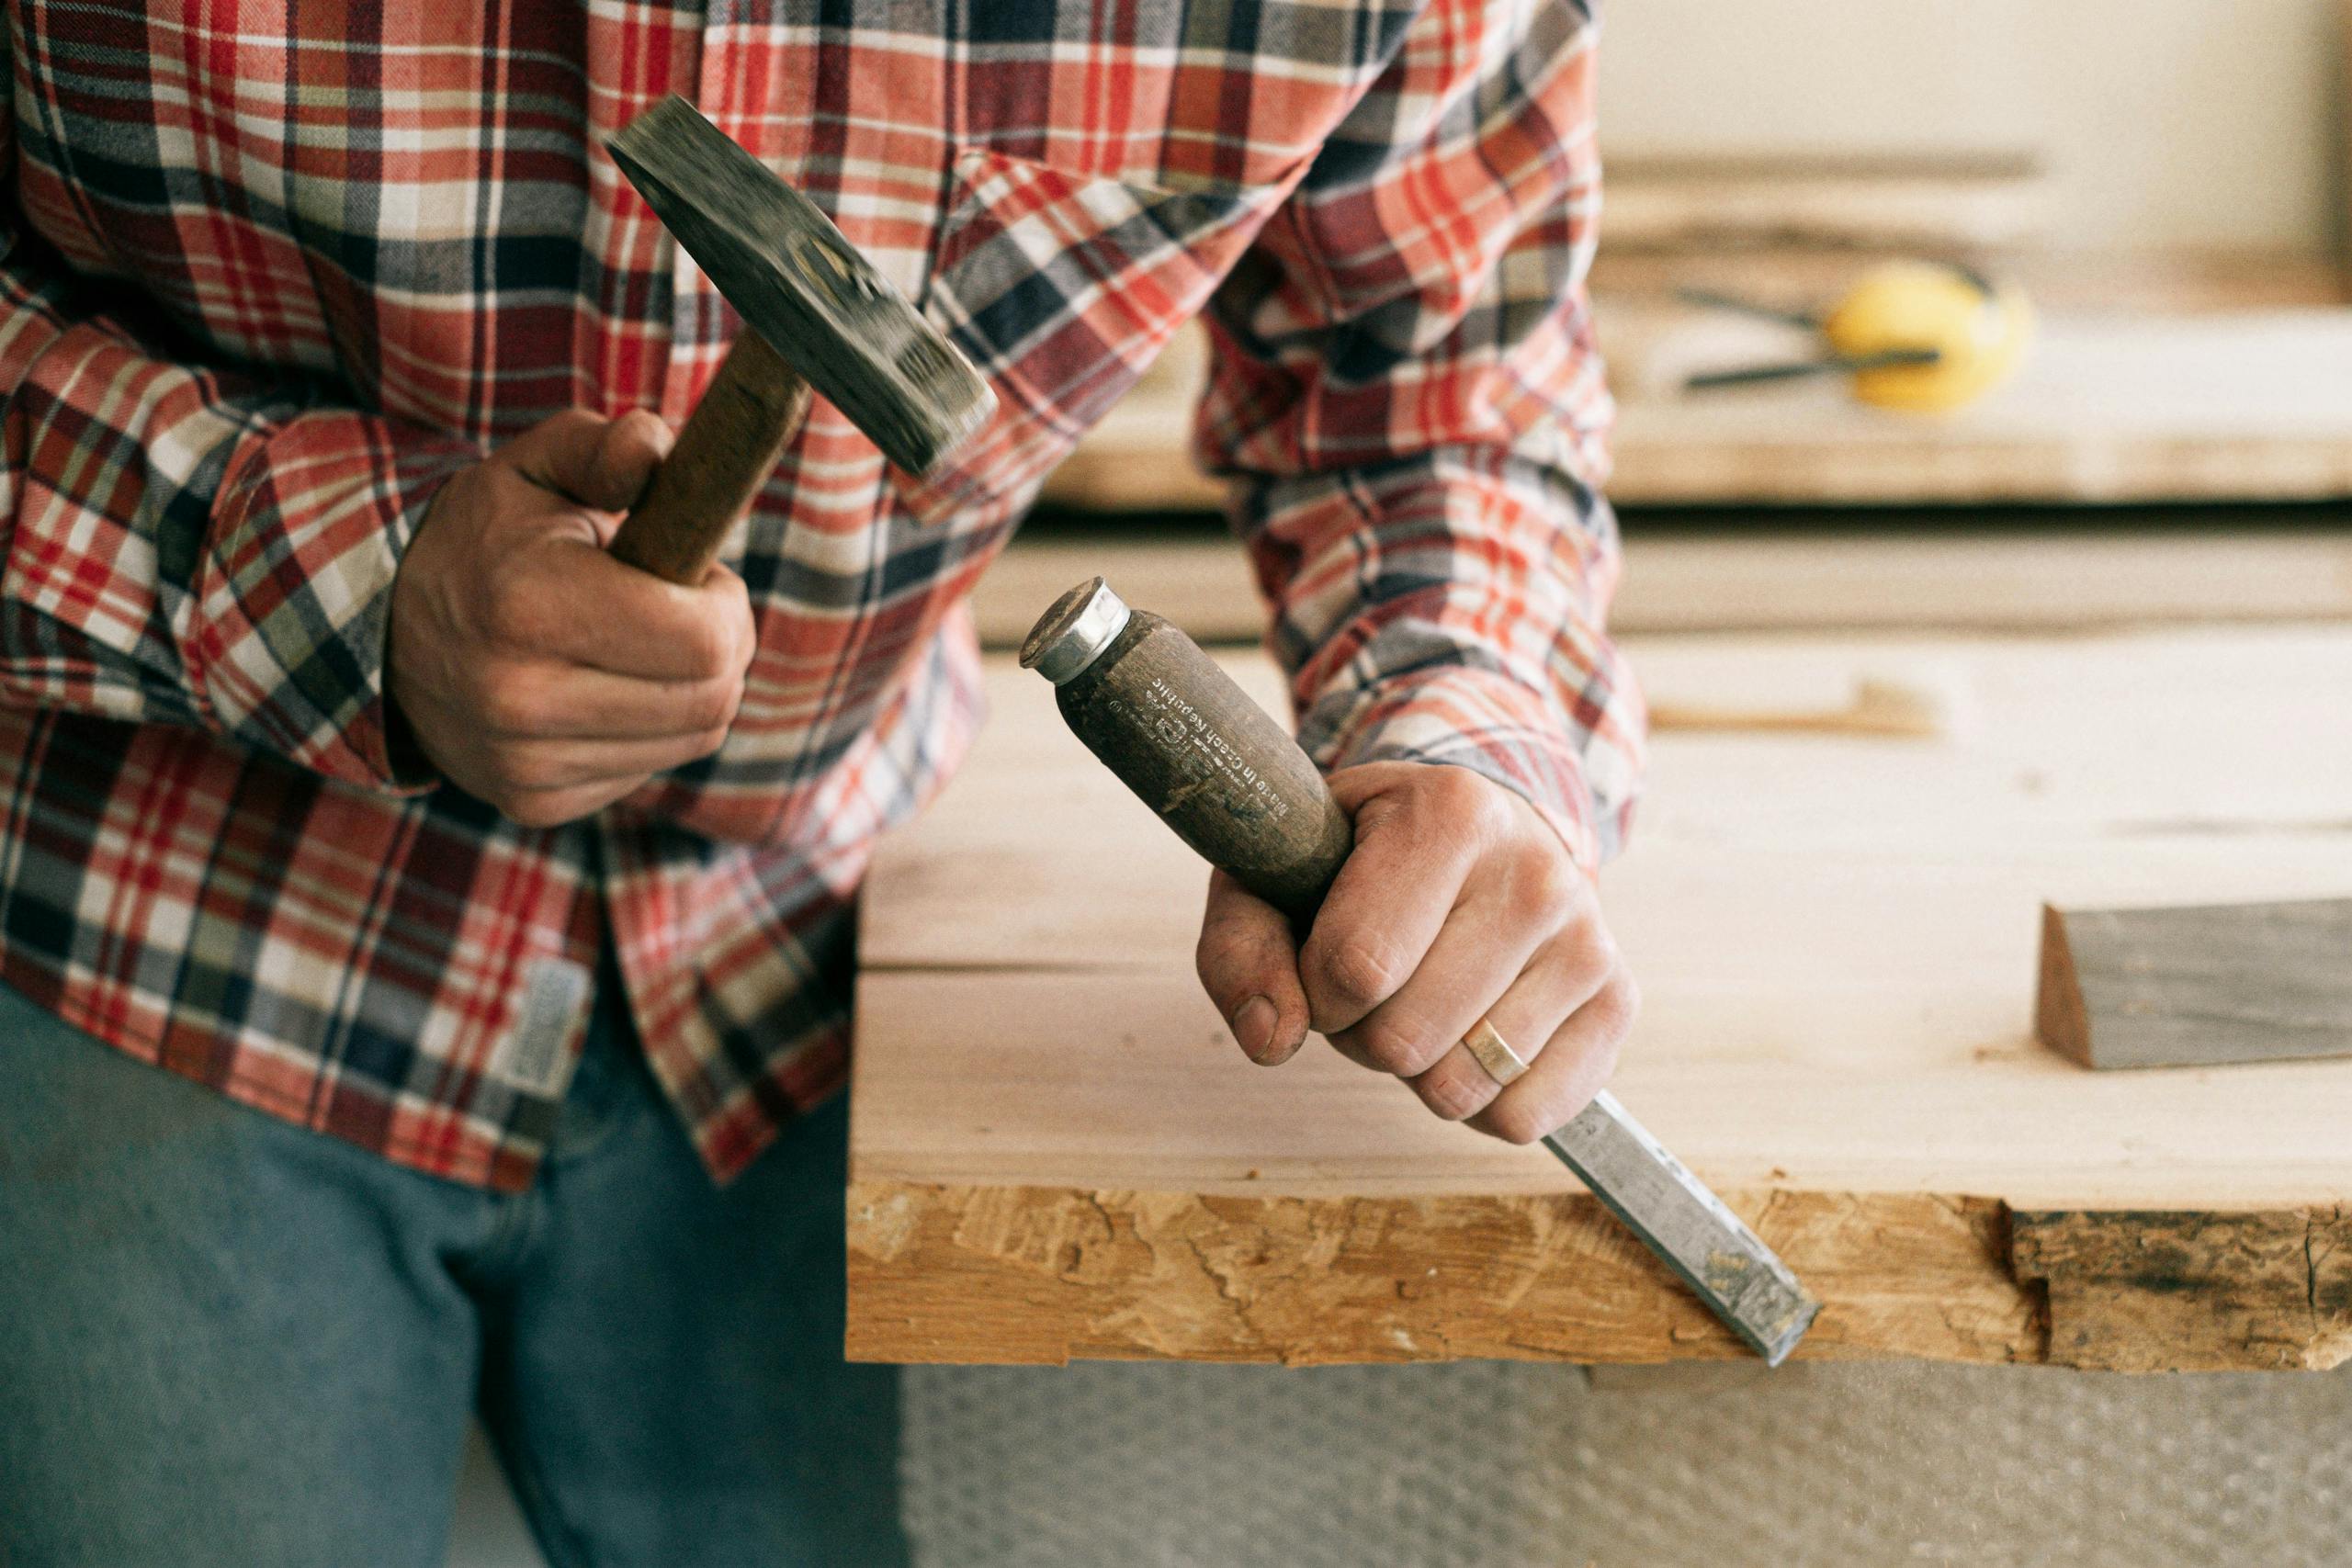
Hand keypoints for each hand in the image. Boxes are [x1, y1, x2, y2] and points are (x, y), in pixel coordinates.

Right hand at [387, 409, 755, 827]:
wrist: (387, 631)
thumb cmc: (488, 539)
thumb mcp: (534, 469)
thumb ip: (604, 447)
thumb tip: (650, 449)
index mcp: (529, 605)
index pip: (706, 640)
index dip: (727, 604)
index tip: (702, 575)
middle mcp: (520, 699)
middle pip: (712, 696)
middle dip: (723, 644)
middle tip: (685, 607)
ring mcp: (524, 763)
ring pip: (694, 737)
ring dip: (693, 687)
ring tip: (640, 642)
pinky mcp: (533, 802)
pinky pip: (650, 768)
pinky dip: (652, 727)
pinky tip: (606, 687)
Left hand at [1194, 762, 1635, 1142]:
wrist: (1473, 833)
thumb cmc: (1359, 862)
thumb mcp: (1276, 875)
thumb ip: (1241, 951)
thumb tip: (1271, 1040)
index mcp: (1453, 813)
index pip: (1357, 965)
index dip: (1316, 988)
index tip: (1323, 955)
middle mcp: (1538, 872)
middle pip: (1405, 1040)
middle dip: (1362, 1035)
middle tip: (1376, 982)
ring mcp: (1589, 939)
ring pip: (1460, 1088)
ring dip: (1416, 1069)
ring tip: (1423, 998)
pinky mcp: (1617, 1002)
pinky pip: (1522, 1118)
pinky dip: (1474, 1103)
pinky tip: (1468, 1036)